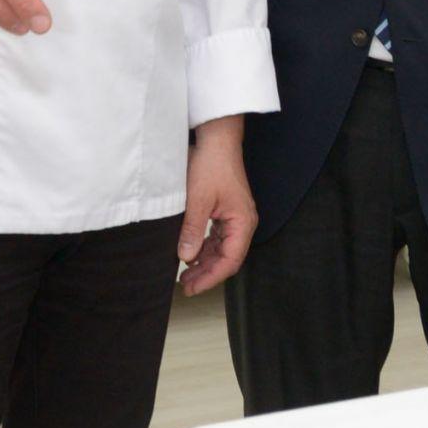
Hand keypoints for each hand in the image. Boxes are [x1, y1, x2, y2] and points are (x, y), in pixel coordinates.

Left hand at [177, 117, 255, 295]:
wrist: (216, 140)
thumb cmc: (212, 165)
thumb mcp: (198, 199)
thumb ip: (193, 230)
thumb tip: (186, 257)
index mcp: (242, 222)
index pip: (230, 261)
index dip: (211, 278)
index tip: (192, 288)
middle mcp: (242, 223)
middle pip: (227, 258)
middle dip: (206, 274)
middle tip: (185, 286)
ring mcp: (235, 218)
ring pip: (221, 250)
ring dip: (204, 263)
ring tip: (184, 275)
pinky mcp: (226, 212)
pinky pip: (217, 238)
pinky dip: (204, 249)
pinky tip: (190, 255)